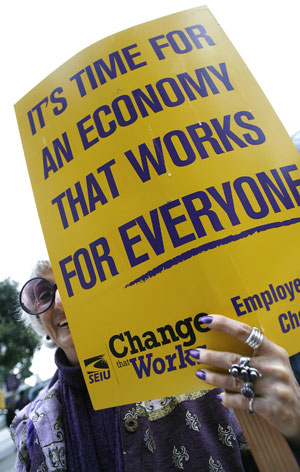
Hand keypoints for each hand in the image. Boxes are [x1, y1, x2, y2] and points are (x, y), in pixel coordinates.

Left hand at [189, 314, 299, 447]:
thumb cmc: (279, 383)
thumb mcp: (273, 363)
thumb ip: (253, 353)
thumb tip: (219, 343)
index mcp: (273, 350)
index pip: (245, 332)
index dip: (224, 324)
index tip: (205, 320)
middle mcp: (273, 366)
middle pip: (234, 359)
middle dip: (210, 356)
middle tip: (193, 353)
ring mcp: (273, 387)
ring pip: (234, 381)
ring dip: (213, 377)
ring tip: (200, 374)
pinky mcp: (271, 407)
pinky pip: (241, 400)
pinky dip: (227, 399)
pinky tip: (220, 396)